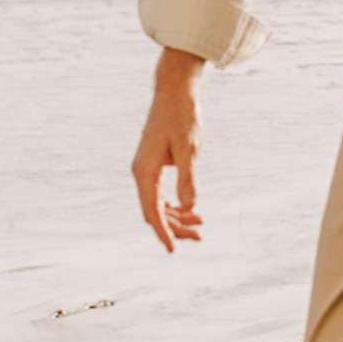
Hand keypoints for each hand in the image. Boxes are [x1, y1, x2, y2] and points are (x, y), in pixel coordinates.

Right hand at [132, 51, 203, 250]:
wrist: (174, 91)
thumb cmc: (182, 116)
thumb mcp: (189, 148)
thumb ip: (188, 177)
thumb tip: (188, 206)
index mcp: (145, 170)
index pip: (152, 210)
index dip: (163, 232)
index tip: (173, 250)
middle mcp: (141, 172)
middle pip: (154, 211)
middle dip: (175, 227)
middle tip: (199, 236)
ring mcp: (146, 168)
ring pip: (158, 203)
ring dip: (177, 216)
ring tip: (200, 225)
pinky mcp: (154, 164)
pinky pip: (161, 193)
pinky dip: (175, 204)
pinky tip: (191, 209)